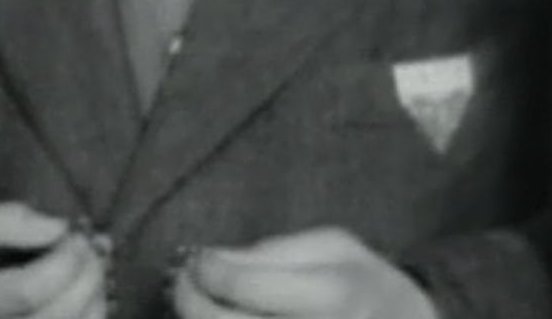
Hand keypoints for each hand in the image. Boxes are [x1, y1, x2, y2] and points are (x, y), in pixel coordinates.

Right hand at [0, 202, 109, 318]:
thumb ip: (8, 221)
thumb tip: (59, 229)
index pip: (28, 292)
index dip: (63, 260)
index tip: (72, 235)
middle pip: (60, 315)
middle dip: (87, 273)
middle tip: (88, 246)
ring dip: (96, 291)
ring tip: (89, 265)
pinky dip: (95, 309)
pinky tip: (87, 288)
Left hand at [172, 228, 436, 318]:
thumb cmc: (367, 284)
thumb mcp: (335, 246)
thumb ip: (273, 252)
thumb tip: (211, 260)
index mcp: (331, 296)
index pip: (242, 285)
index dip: (206, 268)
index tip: (199, 257)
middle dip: (189, 299)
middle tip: (184, 280)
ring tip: (203, 303)